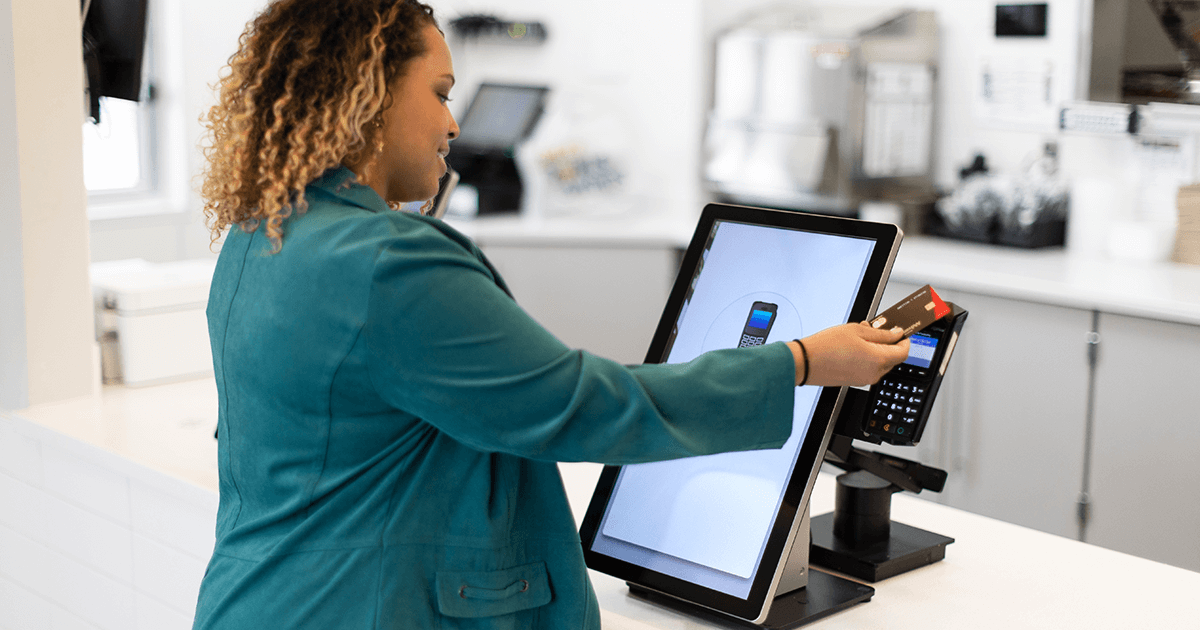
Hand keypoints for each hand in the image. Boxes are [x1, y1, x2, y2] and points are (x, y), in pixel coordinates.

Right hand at [788, 322, 909, 386]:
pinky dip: (867, 357)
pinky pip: (869, 368)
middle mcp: (874, 373)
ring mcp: (864, 379)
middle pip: (893, 358)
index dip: (904, 339)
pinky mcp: (855, 381)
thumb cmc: (826, 346)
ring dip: (876, 349)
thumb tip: (896, 333)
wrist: (805, 362)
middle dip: (888, 343)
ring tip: (859, 335)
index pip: (904, 351)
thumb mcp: (857, 331)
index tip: (899, 331)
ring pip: (880, 362)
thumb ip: (881, 333)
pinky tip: (853, 346)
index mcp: (879, 360)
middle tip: (875, 329)